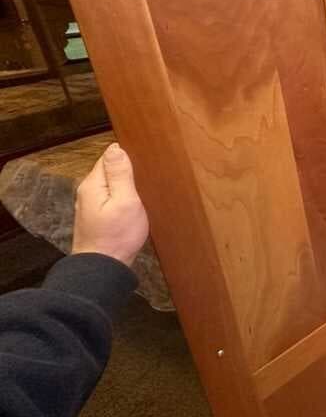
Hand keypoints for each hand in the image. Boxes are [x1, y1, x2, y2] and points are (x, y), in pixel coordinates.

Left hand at [72, 143, 148, 266]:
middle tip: (147, 178)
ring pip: (109, 186)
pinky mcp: (96, 218)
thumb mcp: (125, 201)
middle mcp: (87, 192)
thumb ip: (120, 174)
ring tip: (143, 191)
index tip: (144, 164)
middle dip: (126, 171)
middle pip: (108, 171)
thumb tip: (116, 147)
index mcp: (93, 184)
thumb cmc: (117, 236)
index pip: (108, 157)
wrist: (103, 268)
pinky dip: (121, 198)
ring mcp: (90, 206)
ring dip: (124, 186)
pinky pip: (109, 199)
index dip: (127, 157)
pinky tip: (132, 206)